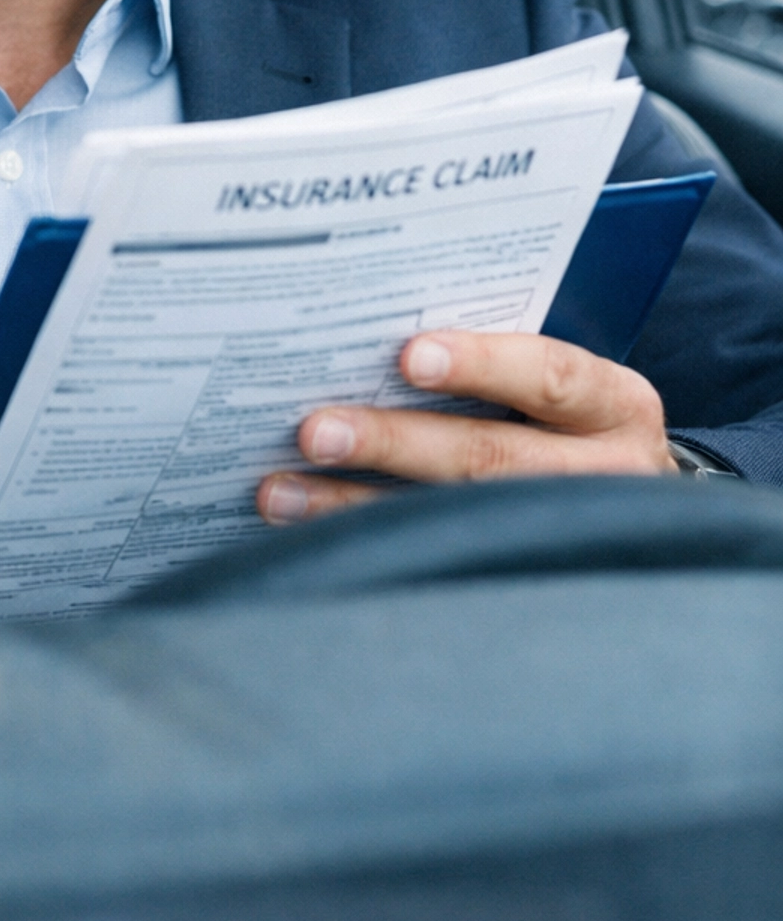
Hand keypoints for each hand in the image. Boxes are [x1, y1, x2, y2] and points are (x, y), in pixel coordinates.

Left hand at [256, 329, 678, 525]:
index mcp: (615, 405)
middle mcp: (604, 476)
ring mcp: (564, 539)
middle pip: (490, 459)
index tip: (407, 356)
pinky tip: (309, 535)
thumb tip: (371, 335)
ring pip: (452, 521)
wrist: (641, 520)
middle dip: (392, 442)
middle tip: (314, 430)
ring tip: (280, 492)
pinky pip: (437, 565)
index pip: (552, 377)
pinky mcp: (523, 585)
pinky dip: (367, 544)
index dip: (480, 364)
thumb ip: (498, 361)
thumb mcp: (564, 388)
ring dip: (355, 503)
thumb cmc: (574, 426)